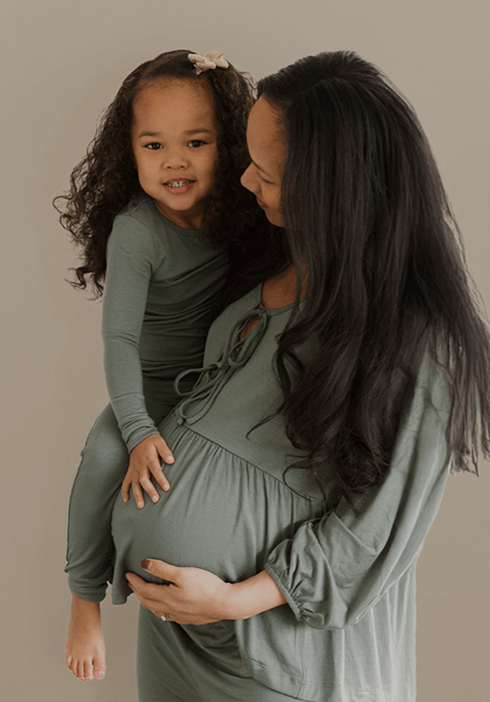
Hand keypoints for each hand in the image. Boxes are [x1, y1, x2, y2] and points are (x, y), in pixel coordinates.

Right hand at [121, 434, 173, 507]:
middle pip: (144, 480)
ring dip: (137, 495)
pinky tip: (126, 500)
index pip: (156, 470)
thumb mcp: (160, 442)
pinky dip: (124, 491)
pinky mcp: (130, 471)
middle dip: (150, 490)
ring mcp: (134, 469)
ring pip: (134, 484)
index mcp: (149, 459)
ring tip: (141, 506)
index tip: (166, 488)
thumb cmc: (151, 441)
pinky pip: (125, 482)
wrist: (138, 437)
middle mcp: (140, 466)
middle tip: (156, 500)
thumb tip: (171, 461)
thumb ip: (165, 451)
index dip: (161, 479)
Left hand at [126, 560, 287, 624]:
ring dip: (147, 602)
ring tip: (144, 594)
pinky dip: (159, 609)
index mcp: (166, 597)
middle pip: (147, 602)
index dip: (134, 582)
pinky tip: (164, 607)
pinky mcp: (188, 618)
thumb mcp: (183, 573)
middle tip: (131, 583)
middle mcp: (170, 609)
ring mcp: (179, 616)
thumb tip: (144, 563)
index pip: (143, 590)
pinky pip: (167, 615)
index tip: (127, 574)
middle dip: (137, 592)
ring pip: (156, 610)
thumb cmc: (206, 587)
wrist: (225, 603)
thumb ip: (162, 569)